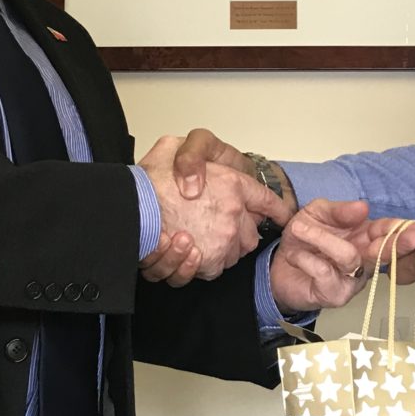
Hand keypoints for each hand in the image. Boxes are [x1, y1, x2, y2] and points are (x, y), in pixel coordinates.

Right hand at [140, 136, 290, 279]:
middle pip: (251, 233)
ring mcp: (223, 238)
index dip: (276, 208)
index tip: (283, 215)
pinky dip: (202, 264)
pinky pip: (215, 268)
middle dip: (237, 232)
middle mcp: (233, 212)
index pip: (267, 199)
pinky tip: (188, 252)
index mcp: (232, 182)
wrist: (131, 205)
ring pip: (234, 253)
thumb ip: (191, 152)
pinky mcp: (208, 260)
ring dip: (219, 249)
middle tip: (212, 226)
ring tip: (194, 239)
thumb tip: (198, 168)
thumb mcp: (172, 146)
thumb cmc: (149, 178)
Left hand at [270, 199, 414, 313]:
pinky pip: (324, 271)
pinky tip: (295, 254)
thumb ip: (339, 210)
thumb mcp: (317, 214)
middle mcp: (363, 260)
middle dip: (398, 244)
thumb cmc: (303, 240)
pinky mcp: (334, 295)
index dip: (404, 230)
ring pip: (348, 256)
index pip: (387, 232)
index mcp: (364, 237)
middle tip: (413, 238)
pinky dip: (305, 257)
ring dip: (321, 238)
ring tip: (299, 229)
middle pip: (384, 252)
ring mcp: (351, 280)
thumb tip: (363, 207)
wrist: (277, 267)